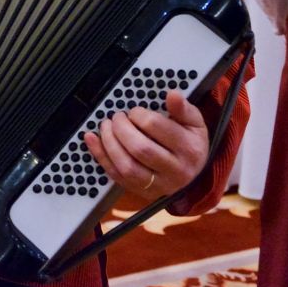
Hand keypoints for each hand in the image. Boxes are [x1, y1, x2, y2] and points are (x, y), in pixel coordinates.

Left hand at [83, 90, 208, 199]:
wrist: (195, 177)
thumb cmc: (190, 145)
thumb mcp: (194, 124)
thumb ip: (183, 109)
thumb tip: (173, 94)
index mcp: (189, 149)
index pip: (156, 128)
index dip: (139, 115)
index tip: (134, 111)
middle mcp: (175, 170)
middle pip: (140, 149)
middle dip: (121, 129)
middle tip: (117, 117)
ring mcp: (158, 184)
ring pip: (127, 167)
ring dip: (109, 143)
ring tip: (105, 126)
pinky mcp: (142, 192)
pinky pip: (116, 176)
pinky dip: (100, 156)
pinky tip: (92, 140)